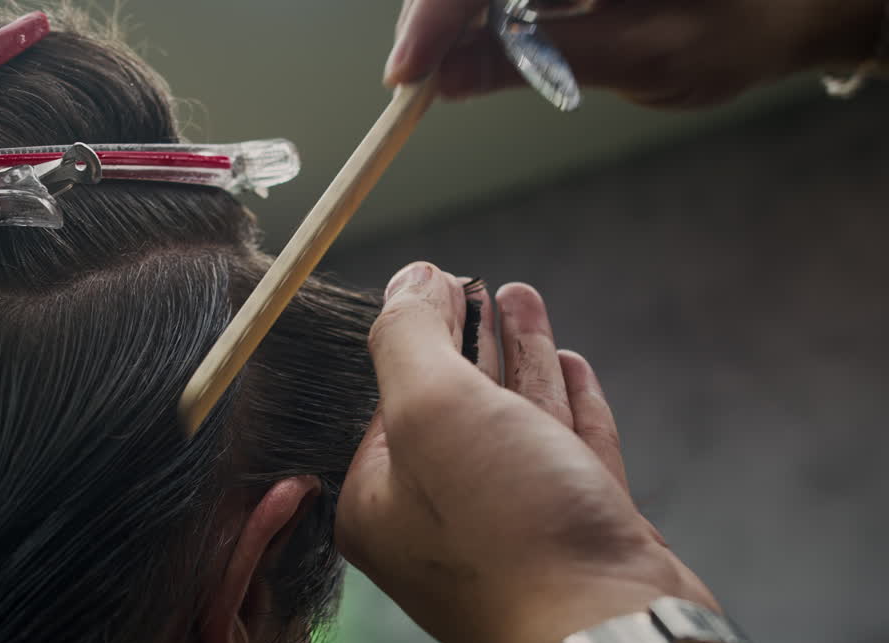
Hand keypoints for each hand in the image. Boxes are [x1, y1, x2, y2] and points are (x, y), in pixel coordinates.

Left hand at [336, 263, 713, 642]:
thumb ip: (410, 336)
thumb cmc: (506, 530)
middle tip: (482, 283)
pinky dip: (564, 405)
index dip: (416, 332)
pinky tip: (569, 365)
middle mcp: (435, 519)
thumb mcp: (433, 407)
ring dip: (518, 357)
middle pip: (451, 405)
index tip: (440, 277)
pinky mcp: (573, 533)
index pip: (387, 398)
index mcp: (378, 500)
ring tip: (522, 298)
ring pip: (510, 422)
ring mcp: (508, 527)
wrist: (606, 630)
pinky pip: (561, 452)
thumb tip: (408, 279)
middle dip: (469, 337)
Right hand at [385, 0, 884, 106]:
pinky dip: (476, 14)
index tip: (406, 75)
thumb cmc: (734, 27)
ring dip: (450, 18)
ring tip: (432, 71)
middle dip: (435, 17)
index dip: (436, 17)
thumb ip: (534, 63)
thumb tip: (444, 81)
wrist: (788, 5)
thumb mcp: (637, 53)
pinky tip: (466, 49)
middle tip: (412, 82)